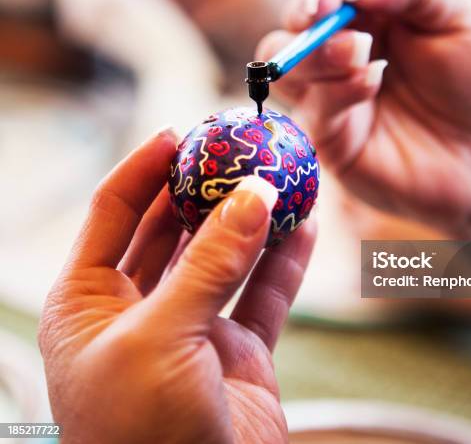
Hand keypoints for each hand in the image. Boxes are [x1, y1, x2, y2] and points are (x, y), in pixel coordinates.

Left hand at [39, 129, 315, 443]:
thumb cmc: (140, 438)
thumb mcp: (161, 339)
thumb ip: (211, 264)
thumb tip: (255, 196)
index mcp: (89, 302)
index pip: (113, 212)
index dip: (145, 168)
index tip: (182, 133)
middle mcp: (139, 309)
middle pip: (173, 228)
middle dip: (205, 188)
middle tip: (238, 150)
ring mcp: (192, 328)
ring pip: (225, 257)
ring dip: (253, 221)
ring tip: (281, 178)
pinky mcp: (238, 352)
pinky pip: (265, 294)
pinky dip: (287, 261)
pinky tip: (306, 228)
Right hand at [257, 0, 470, 236]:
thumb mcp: (459, 17)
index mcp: (370, 12)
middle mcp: (342, 51)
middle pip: (294, 22)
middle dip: (305, 11)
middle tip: (330, 7)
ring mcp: (332, 97)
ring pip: (285, 67)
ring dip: (312, 52)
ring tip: (359, 51)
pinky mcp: (333, 141)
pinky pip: (311, 113)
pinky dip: (335, 93)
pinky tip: (371, 82)